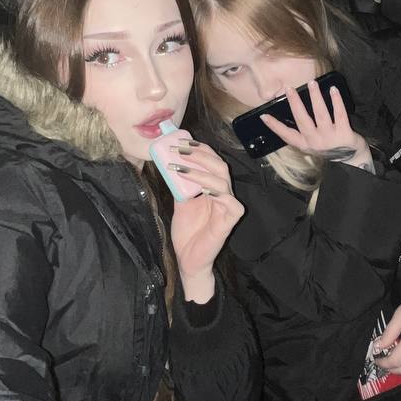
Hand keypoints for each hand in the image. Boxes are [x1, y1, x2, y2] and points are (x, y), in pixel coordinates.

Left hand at [167, 141, 243, 299]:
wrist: (188, 259)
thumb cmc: (187, 231)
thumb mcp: (180, 202)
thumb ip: (180, 184)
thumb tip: (169, 161)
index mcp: (214, 187)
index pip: (211, 160)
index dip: (198, 149)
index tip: (179, 141)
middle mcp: (224, 193)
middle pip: (219, 165)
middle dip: (198, 154)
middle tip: (178, 149)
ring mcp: (229, 206)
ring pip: (221, 180)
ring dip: (199, 171)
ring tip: (179, 168)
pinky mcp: (231, 220)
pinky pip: (229, 202)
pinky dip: (216, 192)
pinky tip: (202, 188)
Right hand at [260, 79, 371, 168]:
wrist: (352, 160)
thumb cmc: (330, 149)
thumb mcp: (313, 145)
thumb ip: (304, 133)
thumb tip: (294, 113)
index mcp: (305, 145)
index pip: (287, 135)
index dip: (275, 126)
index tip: (264, 116)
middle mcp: (315, 142)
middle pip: (303, 120)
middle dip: (295, 103)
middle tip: (289, 89)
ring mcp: (330, 138)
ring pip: (321, 114)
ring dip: (315, 97)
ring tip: (312, 83)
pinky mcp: (344, 133)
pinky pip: (340, 114)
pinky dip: (336, 100)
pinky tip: (333, 89)